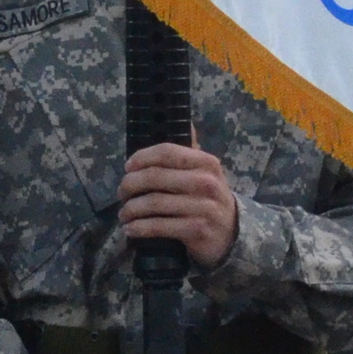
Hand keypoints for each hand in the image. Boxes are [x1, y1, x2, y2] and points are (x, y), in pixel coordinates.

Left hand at [119, 137, 239, 269]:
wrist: (231, 232)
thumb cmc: (208, 198)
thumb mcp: (204, 172)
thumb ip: (188, 151)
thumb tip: (184, 120)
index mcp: (206, 162)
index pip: (166, 152)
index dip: (141, 158)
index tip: (128, 167)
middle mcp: (206, 182)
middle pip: (155, 177)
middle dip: (130, 185)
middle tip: (121, 193)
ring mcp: (203, 207)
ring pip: (154, 203)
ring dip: (131, 209)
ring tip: (124, 213)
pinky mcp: (197, 230)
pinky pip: (159, 226)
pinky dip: (140, 228)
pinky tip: (131, 229)